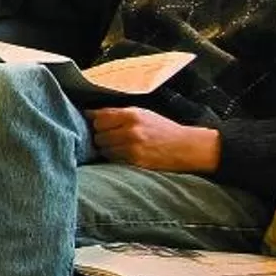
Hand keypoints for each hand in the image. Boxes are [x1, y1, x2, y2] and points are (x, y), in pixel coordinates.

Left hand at [85, 107, 219, 172]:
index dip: (94, 120)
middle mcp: (130, 131)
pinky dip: (113, 156)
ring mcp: (132, 148)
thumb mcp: (142, 113)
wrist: (185, 147)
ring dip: (106, 147)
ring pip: (103, 148)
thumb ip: (117, 113)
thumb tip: (90, 114)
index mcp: (131, 115)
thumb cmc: (162, 128)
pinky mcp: (134, 161)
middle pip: (98, 134)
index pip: (99, 117)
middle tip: (109, 135)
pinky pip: (112, 159)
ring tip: (117, 145)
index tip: (94, 122)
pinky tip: (123, 153)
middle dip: (100, 134)